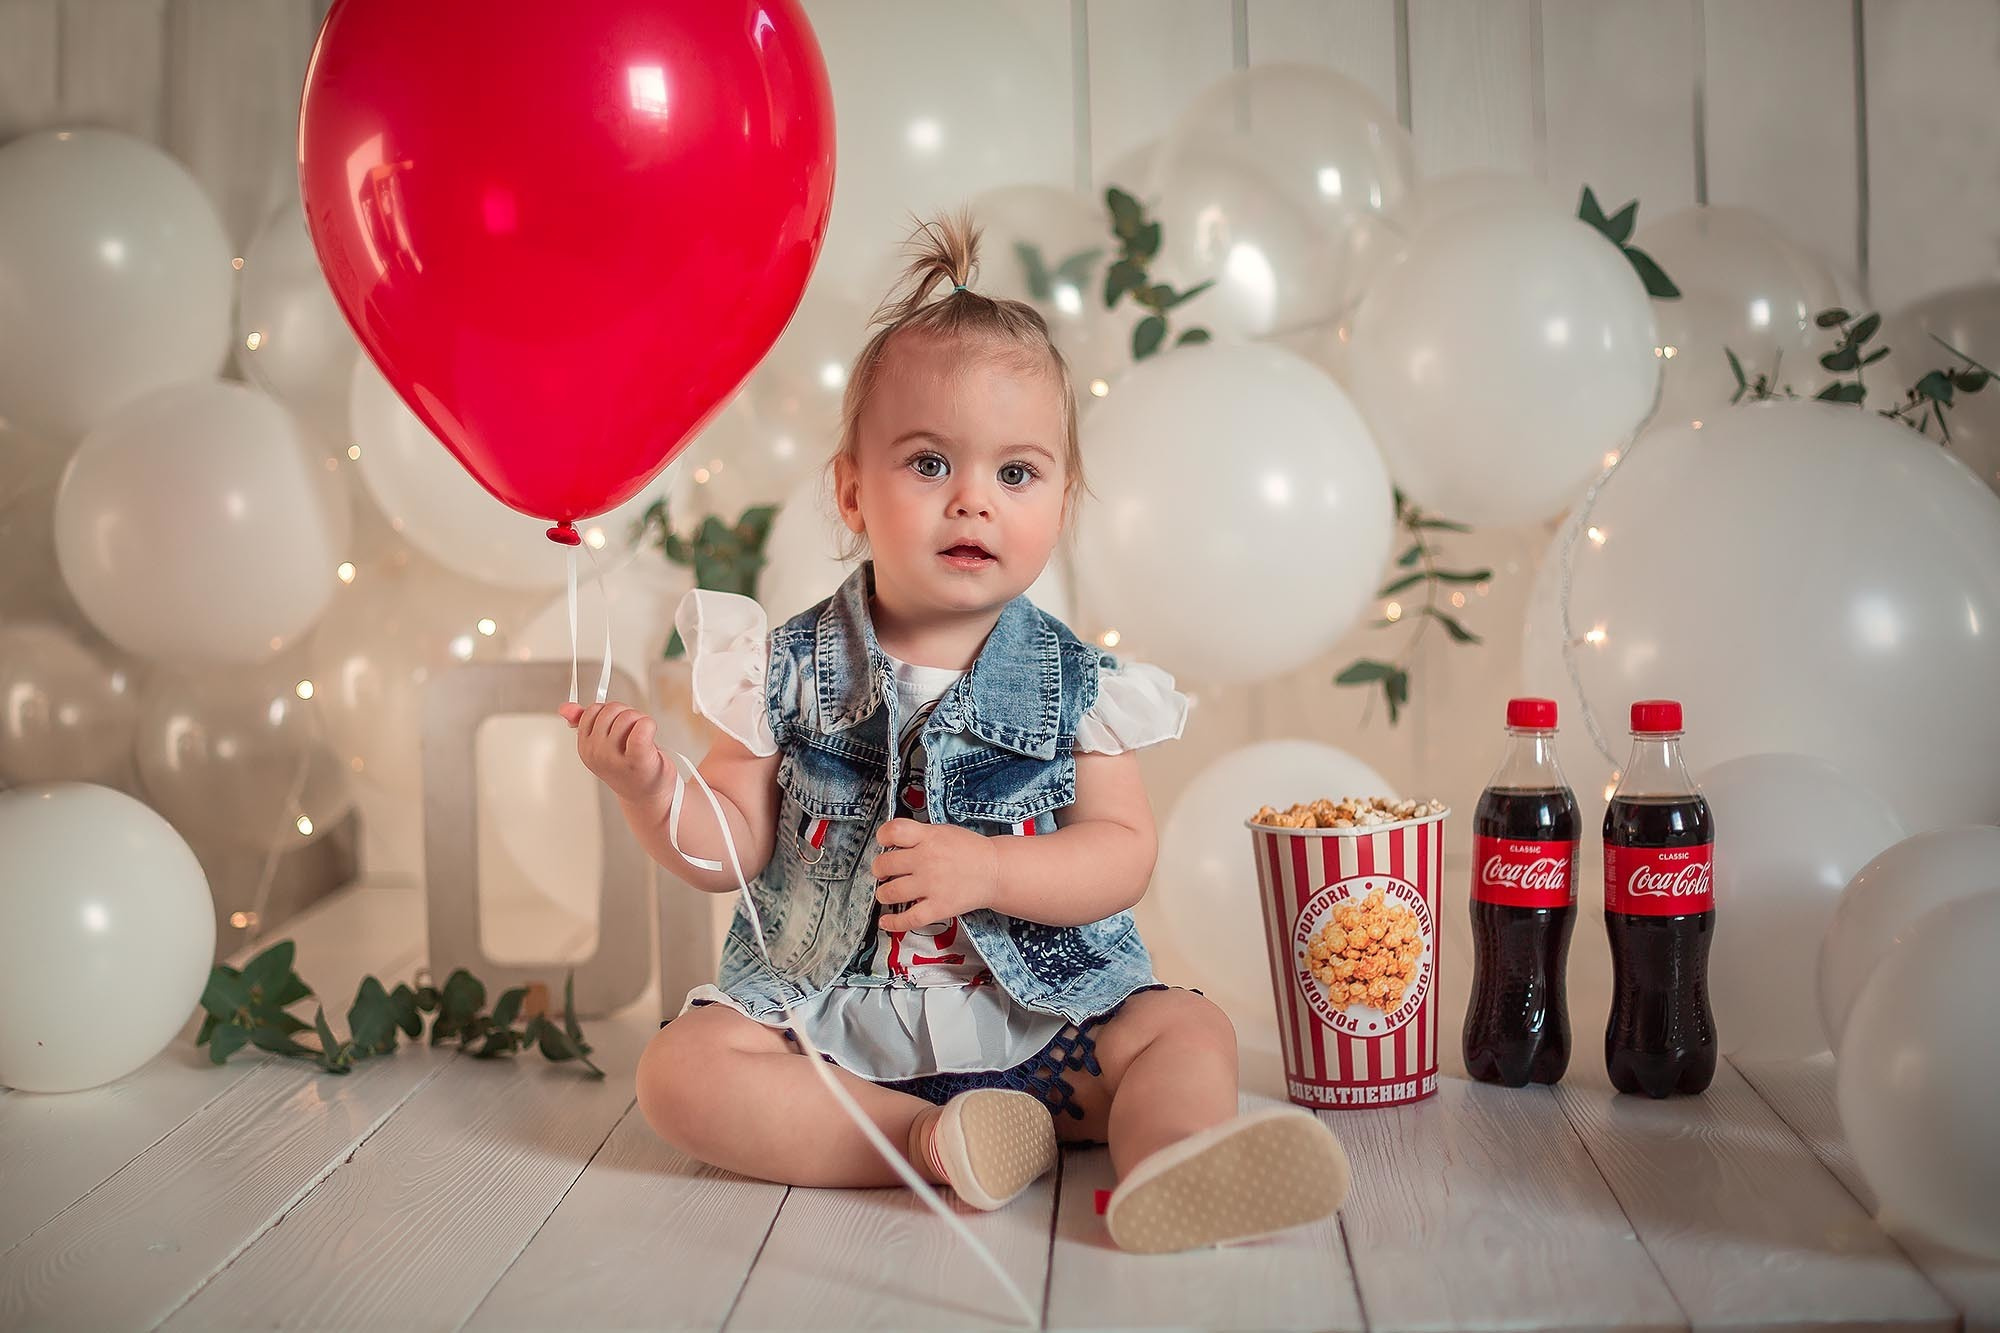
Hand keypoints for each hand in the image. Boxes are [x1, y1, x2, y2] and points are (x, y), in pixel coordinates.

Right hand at [558, 701, 667, 802]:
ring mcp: (614, 757)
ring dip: (641, 721)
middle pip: (611, 709)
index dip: (611, 713)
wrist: (646, 800)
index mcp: (585, 748)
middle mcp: (596, 753)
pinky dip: (650, 726)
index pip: (592, 711)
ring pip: (628, 716)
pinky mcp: (637, 758)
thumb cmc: (629, 771)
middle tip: (634, 733)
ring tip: (643, 739)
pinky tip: (650, 740)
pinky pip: (643, 726)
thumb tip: (566, 709)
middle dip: (627, 715)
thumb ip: (584, 723)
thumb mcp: (602, 745)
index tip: (618, 728)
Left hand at [870, 818, 1000, 931]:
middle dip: (879, 869)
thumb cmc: (968, 851)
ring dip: (883, 894)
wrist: (995, 871)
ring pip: (892, 892)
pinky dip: (893, 922)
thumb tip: (890, 845)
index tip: (882, 843)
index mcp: (929, 837)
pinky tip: (885, 921)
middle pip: (886, 864)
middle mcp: (928, 860)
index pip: (894, 831)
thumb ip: (918, 836)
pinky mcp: (939, 907)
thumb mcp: (943, 832)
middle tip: (882, 872)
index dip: (882, 836)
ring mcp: (932, 885)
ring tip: (886, 893)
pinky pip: (909, 919)